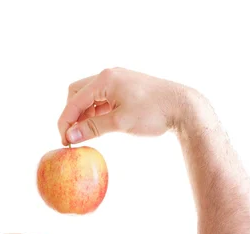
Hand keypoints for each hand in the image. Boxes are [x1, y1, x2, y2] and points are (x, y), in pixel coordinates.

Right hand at [57, 67, 189, 145]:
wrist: (184, 107)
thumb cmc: (154, 113)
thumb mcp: (120, 123)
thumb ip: (92, 128)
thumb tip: (70, 136)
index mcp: (105, 79)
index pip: (74, 101)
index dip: (66, 122)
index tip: (65, 141)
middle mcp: (109, 75)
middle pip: (76, 93)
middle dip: (72, 114)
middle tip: (74, 135)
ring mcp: (117, 80)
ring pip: (89, 96)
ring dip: (84, 114)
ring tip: (87, 133)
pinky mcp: (125, 88)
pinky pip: (102, 99)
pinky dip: (96, 112)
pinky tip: (100, 125)